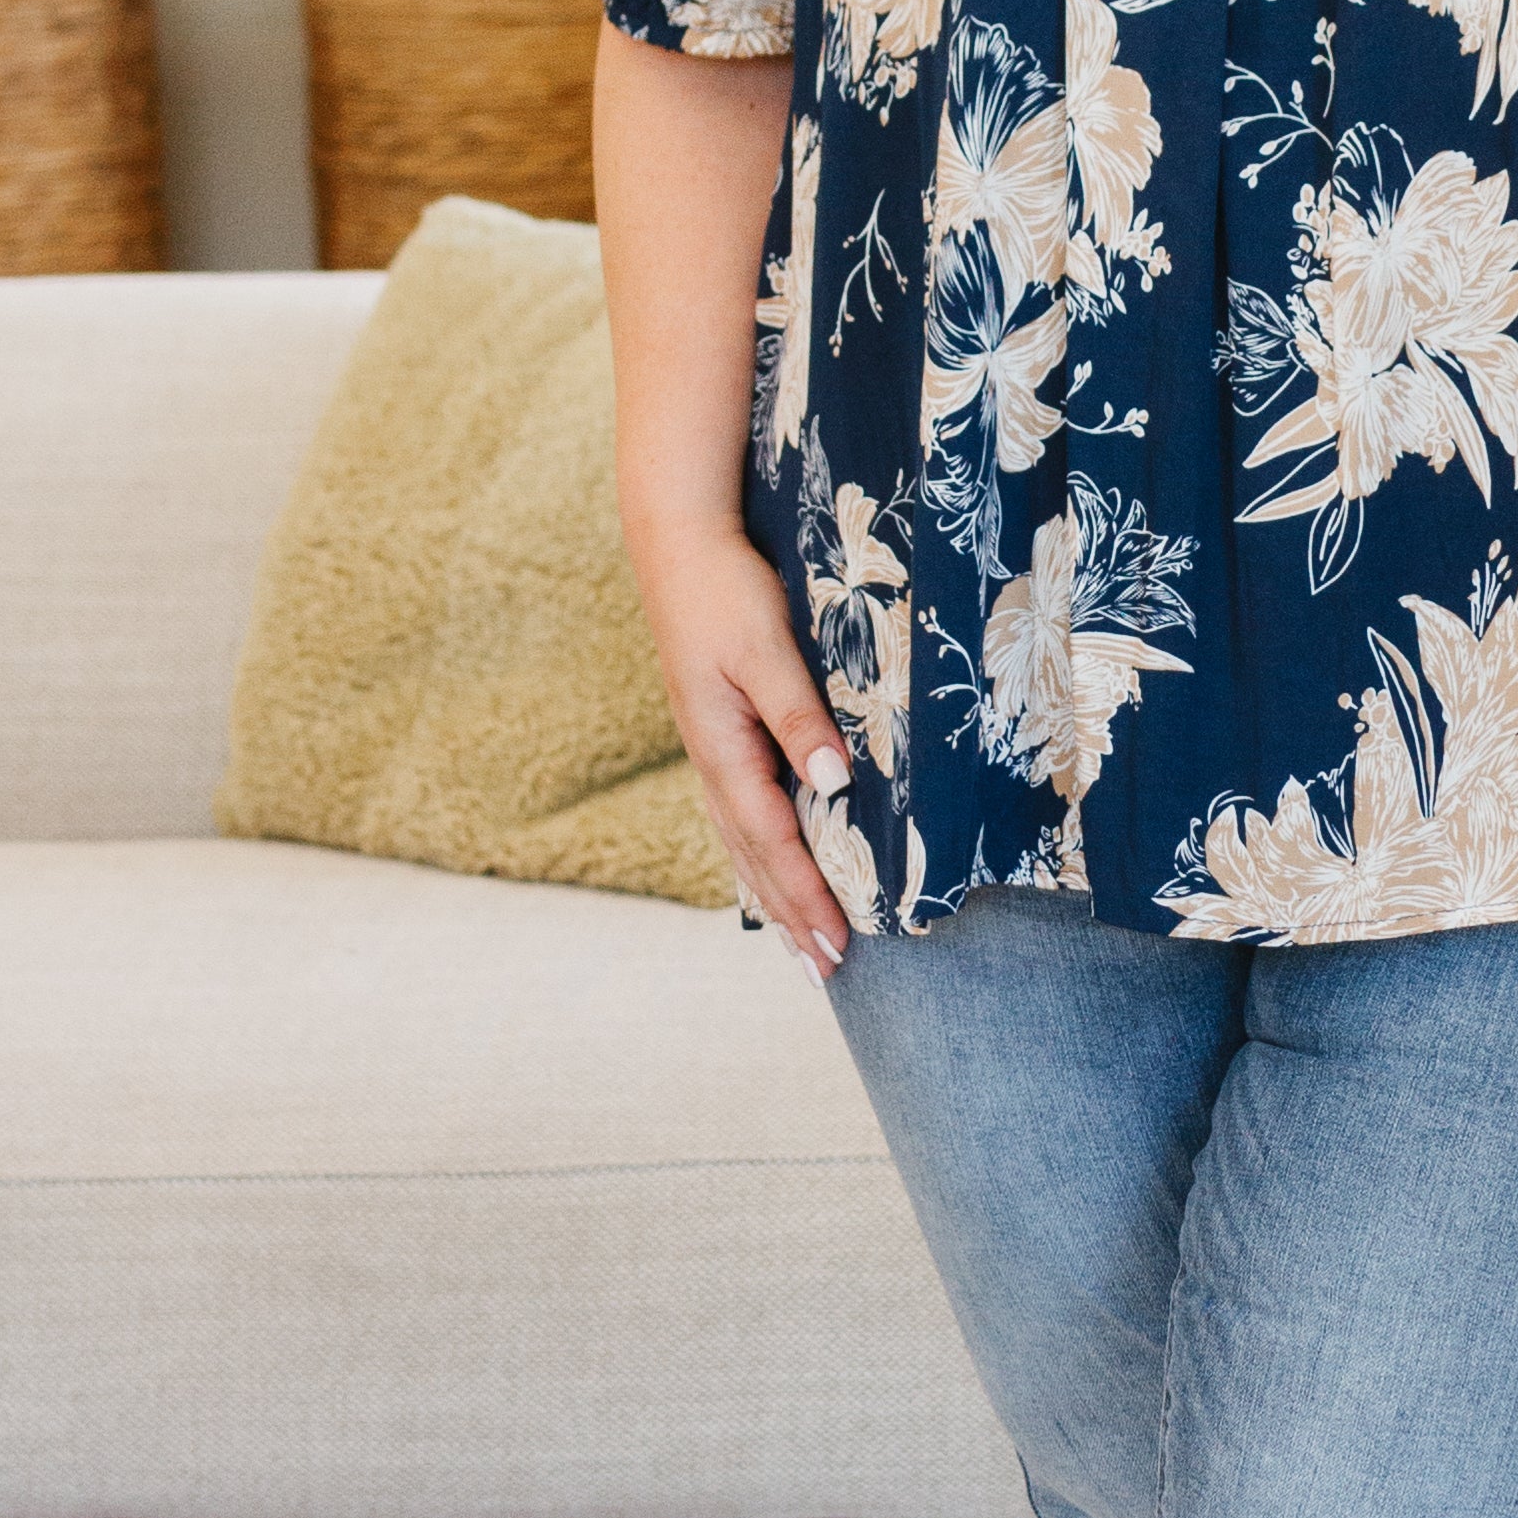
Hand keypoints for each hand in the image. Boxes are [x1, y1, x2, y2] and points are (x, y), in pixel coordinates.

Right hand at [630, 521, 857, 975]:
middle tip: (828, 972)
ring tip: (799, 942)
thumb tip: (833, 787)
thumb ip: (799, 719)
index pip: (774, 842)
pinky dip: (757, 855)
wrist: (677, 544)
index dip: (807, 897)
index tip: (840, 945)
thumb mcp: (766, 650)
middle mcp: (713, 761)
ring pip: (743, 843)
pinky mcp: (716, 733)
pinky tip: (767, 870)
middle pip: (754, 859)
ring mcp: (710, 750)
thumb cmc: (724, 592)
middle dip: (791, 916)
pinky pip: (738, 815)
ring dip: (772, 896)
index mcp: (722, 749)